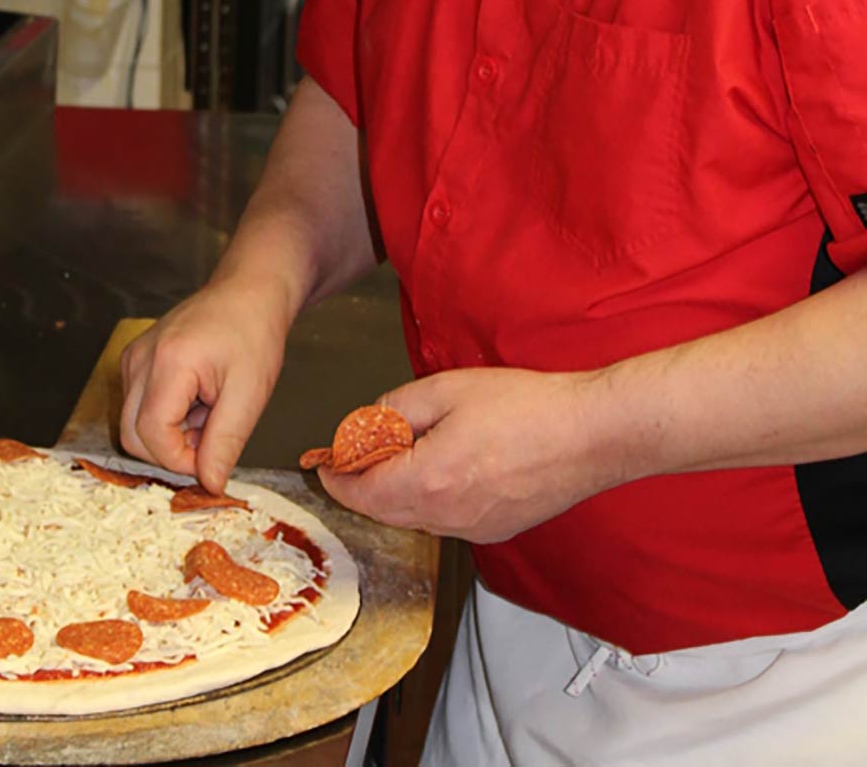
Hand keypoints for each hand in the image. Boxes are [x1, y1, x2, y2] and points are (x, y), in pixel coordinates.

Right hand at [120, 277, 291, 493]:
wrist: (248, 292)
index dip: (179, 459)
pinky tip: (196, 398)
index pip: (151, 434)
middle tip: (212, 431)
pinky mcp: (136, 358)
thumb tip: (209, 485)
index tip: (212, 456)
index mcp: (170, 362)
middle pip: (132, 434)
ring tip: (208, 409)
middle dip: (171, 449)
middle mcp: (141, 358)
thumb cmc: (254, 333)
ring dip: (169, 432)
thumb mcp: (250, 394)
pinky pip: (137, 405)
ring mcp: (135, 356)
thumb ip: (225, 442)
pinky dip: (165, 415)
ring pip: (133, 423)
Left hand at [317, 366, 607, 542]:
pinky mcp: (497, 529)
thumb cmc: (527, 407)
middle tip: (358, 454)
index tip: (326, 463)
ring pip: (415, 518)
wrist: (592, 434)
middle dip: (364, 485)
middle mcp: (447, 516)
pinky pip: (446, 521)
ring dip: (397, 493)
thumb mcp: (448, 388)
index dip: (337, 477)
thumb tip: (372, 421)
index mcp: (428, 481)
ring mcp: (474, 529)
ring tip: (403, 453)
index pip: (361, 493)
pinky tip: (443, 468)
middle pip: (383, 512)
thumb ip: (399, 406)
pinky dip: (430, 500)